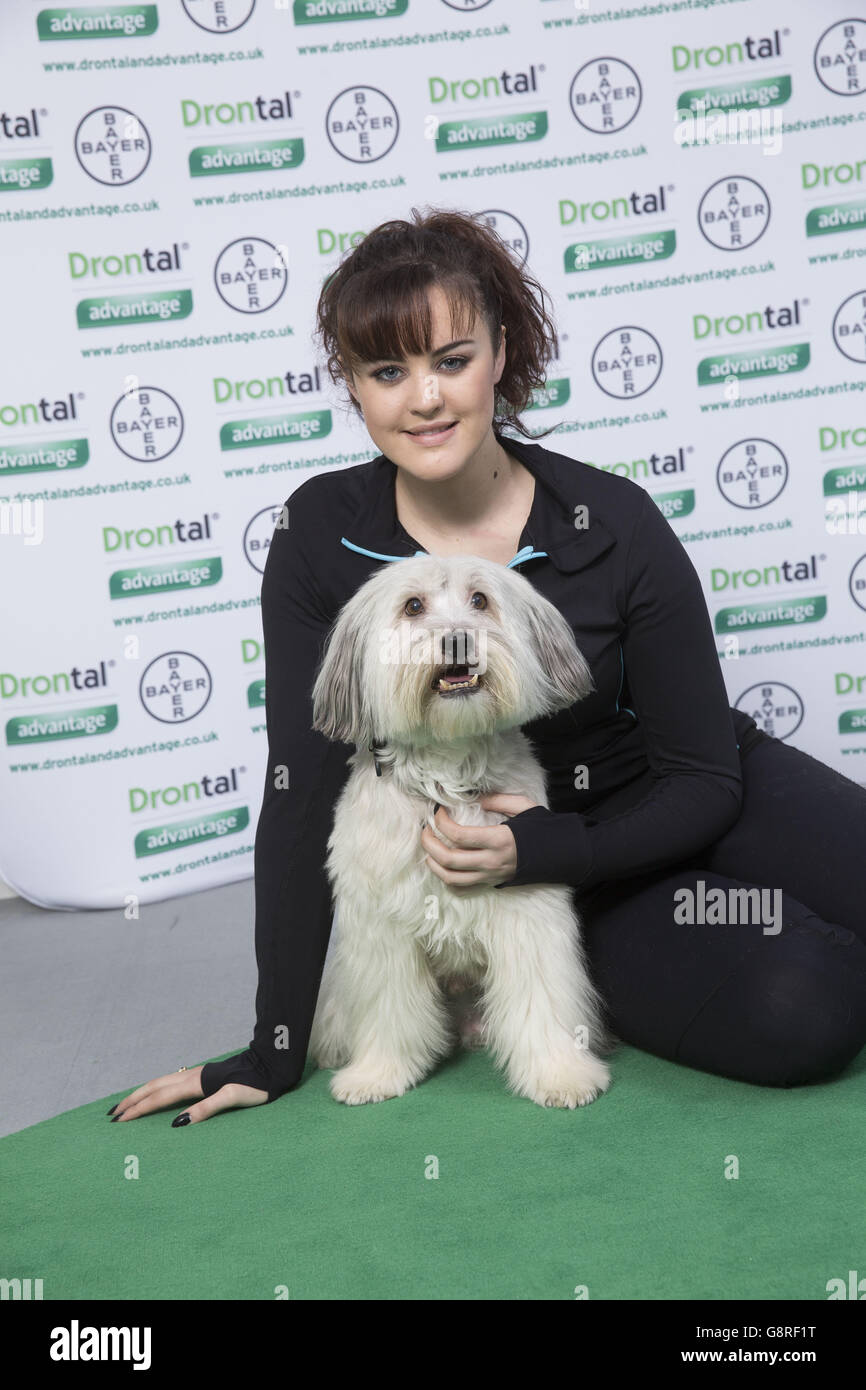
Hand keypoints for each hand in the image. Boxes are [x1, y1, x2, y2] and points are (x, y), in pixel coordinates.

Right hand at [107, 1065, 267, 1125]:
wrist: (272, 1066)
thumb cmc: (257, 1084)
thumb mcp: (234, 1098)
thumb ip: (207, 1109)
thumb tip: (177, 1123)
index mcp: (196, 1083)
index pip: (159, 1098)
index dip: (138, 1110)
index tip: (119, 1121)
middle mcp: (193, 1077)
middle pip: (154, 1087)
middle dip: (132, 1100)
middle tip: (112, 1114)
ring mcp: (198, 1075)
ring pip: (161, 1082)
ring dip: (142, 1093)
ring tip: (127, 1103)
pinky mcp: (205, 1076)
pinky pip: (172, 1083)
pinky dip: (157, 1089)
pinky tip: (158, 1094)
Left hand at [421, 793, 540, 888]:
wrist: (561, 856)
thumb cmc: (543, 829)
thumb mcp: (524, 806)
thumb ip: (496, 800)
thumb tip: (471, 797)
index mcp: (499, 840)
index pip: (459, 836)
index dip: (442, 822)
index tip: (438, 811)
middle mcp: (492, 862)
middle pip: (448, 859)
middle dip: (429, 843)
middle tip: (425, 828)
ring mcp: (490, 876)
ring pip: (450, 878)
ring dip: (433, 863)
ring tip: (428, 847)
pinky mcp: (491, 884)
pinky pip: (461, 888)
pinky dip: (445, 879)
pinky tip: (441, 865)